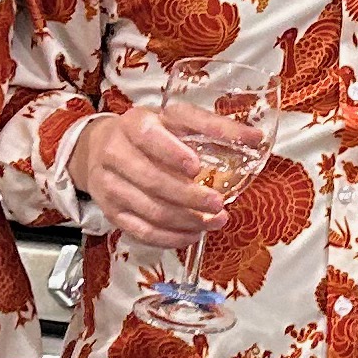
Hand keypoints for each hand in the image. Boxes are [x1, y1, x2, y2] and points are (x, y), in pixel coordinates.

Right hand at [68, 104, 263, 248]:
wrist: (101, 148)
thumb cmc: (150, 133)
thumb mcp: (178, 120)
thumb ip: (216, 128)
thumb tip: (256, 138)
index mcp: (134, 124)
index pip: (149, 138)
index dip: (172, 153)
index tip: (196, 167)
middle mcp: (115, 154)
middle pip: (151, 181)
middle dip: (188, 197)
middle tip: (217, 204)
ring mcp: (109, 185)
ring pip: (149, 210)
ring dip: (185, 221)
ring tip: (214, 221)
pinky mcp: (111, 211)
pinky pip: (141, 231)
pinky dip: (169, 238)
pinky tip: (192, 235)